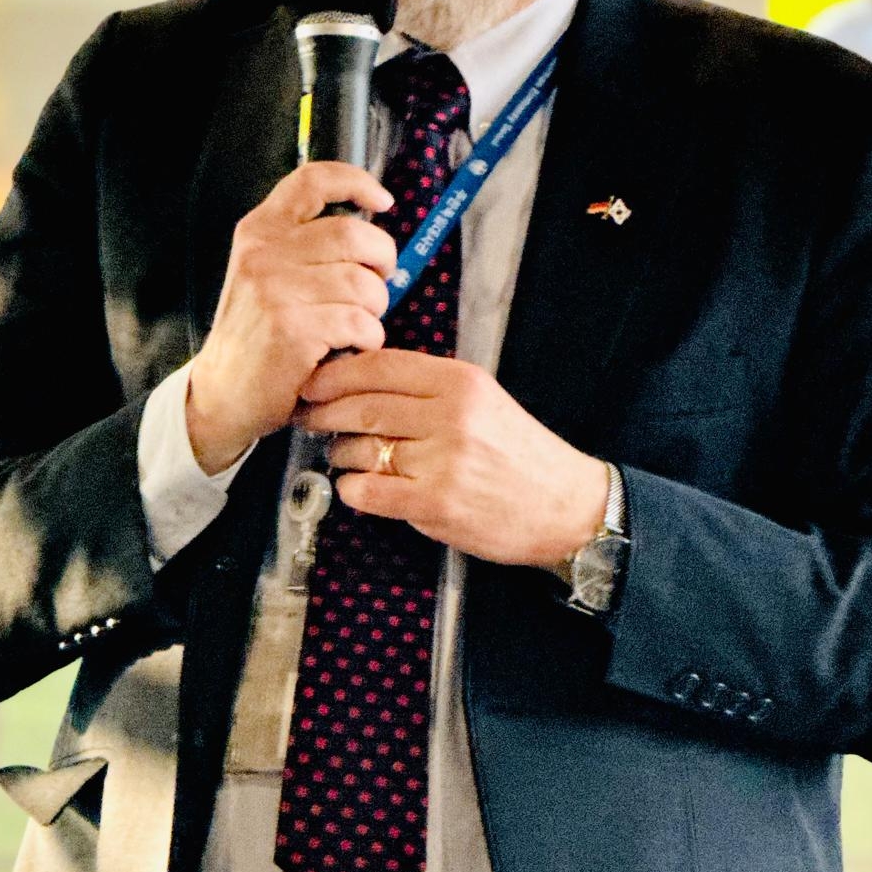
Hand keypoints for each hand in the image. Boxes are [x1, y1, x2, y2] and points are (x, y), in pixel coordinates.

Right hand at [186, 162, 396, 473]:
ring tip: (358, 325)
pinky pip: (359, 323)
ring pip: (363, 283)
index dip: (356, 182)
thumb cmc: (258, 334)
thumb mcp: (266, 274)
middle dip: (382, 259)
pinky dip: (368, 338)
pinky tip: (352, 348)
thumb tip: (374, 230)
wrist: (221, 394)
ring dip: (375, 309)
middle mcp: (264, 253)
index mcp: (260, 231)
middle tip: (380, 283)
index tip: (383, 201)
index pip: (312, 180)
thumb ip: (306, 245)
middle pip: (354, 233)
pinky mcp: (291, 330)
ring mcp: (275, 291)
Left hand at [296, 351, 608, 566]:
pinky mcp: (435, 503)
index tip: (312, 381)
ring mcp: (442, 461)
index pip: (379, 366)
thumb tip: (360, 379)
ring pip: (360, 448)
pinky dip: (353, 489)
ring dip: (340, 453)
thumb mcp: (481, 399)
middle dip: (323, 412)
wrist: (564, 505)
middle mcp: (450, 415)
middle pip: (362, 406)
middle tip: (306, 416)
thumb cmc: (518, 453)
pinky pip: (369, 491)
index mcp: (460, 381)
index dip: (335, 373)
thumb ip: (428, 387)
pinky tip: (358, 487)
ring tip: (342, 455)